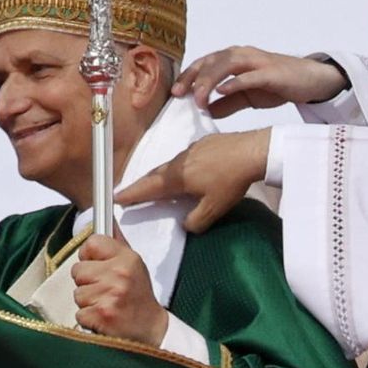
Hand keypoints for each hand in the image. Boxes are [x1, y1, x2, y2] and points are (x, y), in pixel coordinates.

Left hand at [70, 231, 167, 344]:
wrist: (150, 329)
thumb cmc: (138, 297)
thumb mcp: (134, 265)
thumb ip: (117, 244)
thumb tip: (107, 219)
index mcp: (127, 259)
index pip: (91, 243)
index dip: (89, 256)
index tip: (97, 266)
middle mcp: (119, 274)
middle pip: (78, 270)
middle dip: (87, 282)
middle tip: (105, 290)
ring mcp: (110, 295)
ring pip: (77, 293)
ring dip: (87, 302)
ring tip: (106, 304)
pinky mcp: (101, 316)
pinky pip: (79, 313)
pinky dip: (88, 318)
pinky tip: (104, 317)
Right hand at [116, 130, 269, 232]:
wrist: (252, 151)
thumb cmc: (230, 181)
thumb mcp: (213, 209)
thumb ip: (195, 221)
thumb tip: (186, 224)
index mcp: (176, 178)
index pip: (147, 188)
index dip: (131, 194)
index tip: (115, 198)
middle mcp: (179, 161)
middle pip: (154, 174)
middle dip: (141, 184)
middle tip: (130, 192)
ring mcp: (191, 149)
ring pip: (170, 165)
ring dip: (161, 175)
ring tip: (157, 183)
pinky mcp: (205, 143)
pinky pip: (185, 157)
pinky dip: (179, 167)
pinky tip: (188, 171)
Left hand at [171, 46, 346, 117]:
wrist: (310, 80)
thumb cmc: (278, 84)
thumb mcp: (248, 96)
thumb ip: (228, 102)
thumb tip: (207, 111)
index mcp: (234, 59)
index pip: (205, 64)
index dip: (188, 77)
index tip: (174, 93)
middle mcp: (242, 55)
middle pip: (211, 61)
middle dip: (193, 77)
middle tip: (179, 95)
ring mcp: (257, 62)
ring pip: (226, 65)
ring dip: (209, 80)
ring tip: (198, 98)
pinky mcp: (271, 72)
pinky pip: (250, 76)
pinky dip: (234, 82)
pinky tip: (222, 91)